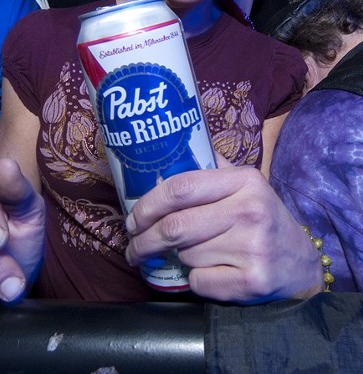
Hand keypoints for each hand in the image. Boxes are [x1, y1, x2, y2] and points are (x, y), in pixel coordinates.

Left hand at [125, 154, 322, 302]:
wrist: (302, 265)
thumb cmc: (261, 220)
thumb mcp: (244, 186)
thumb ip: (210, 169)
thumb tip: (166, 153)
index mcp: (243, 181)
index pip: (180, 187)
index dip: (148, 204)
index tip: (132, 218)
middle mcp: (249, 210)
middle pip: (175, 226)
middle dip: (144, 240)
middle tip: (133, 248)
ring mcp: (253, 247)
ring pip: (186, 254)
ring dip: (178, 258)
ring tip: (191, 255)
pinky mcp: (253, 280)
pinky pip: (200, 281)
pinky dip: (195, 280)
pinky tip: (210, 273)